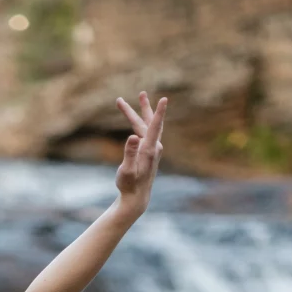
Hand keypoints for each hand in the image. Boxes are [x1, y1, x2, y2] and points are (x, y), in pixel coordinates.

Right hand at [114, 92, 166, 217]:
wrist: (137, 198)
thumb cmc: (129, 185)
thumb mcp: (126, 170)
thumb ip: (129, 153)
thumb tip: (132, 136)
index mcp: (149, 150)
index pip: (155, 127)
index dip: (159, 112)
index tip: (165, 99)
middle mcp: (153, 147)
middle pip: (149, 123)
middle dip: (144, 107)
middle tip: (142, 93)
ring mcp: (152, 149)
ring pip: (146, 127)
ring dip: (139, 114)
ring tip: (135, 100)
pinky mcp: (149, 152)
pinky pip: (146, 133)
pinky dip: (140, 124)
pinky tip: (136, 123)